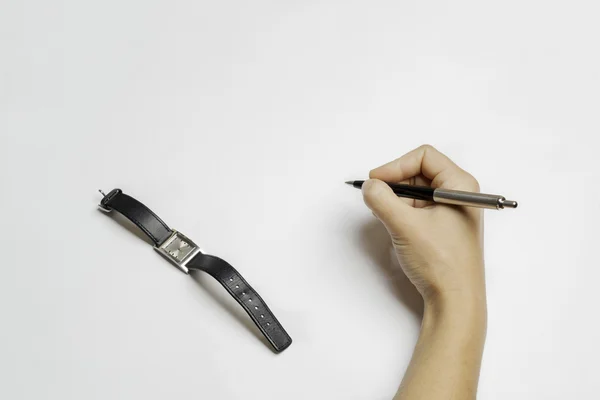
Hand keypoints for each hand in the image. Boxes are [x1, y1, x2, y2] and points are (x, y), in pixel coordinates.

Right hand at [361, 145, 484, 306]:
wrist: (455, 301)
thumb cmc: (440, 262)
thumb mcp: (405, 225)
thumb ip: (382, 200)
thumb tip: (368, 186)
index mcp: (460, 185)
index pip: (423, 156)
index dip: (396, 165)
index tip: (376, 181)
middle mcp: (458, 194)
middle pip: (418, 172)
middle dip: (394, 183)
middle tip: (376, 198)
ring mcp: (450, 211)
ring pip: (415, 191)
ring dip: (396, 199)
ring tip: (385, 215)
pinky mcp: (442, 227)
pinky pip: (417, 208)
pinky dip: (401, 212)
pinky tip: (394, 226)